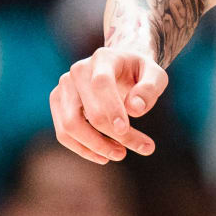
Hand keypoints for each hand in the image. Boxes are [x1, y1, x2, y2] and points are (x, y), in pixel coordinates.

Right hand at [49, 46, 167, 163]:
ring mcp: (64, 87)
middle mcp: (78, 70)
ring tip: (121, 154)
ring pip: (70, 125)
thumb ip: (150, 89)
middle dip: (111, 135)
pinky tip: (104, 156)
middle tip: (142, 147)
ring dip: (95, 146)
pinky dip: (82, 148)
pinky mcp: (58, 102)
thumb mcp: (156, 76)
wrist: (121, 67)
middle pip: (86, 110)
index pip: (101, 83)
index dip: (111, 108)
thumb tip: (135, 109)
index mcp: (103, 58)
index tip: (125, 130)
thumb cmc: (140, 73)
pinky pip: (64, 132)